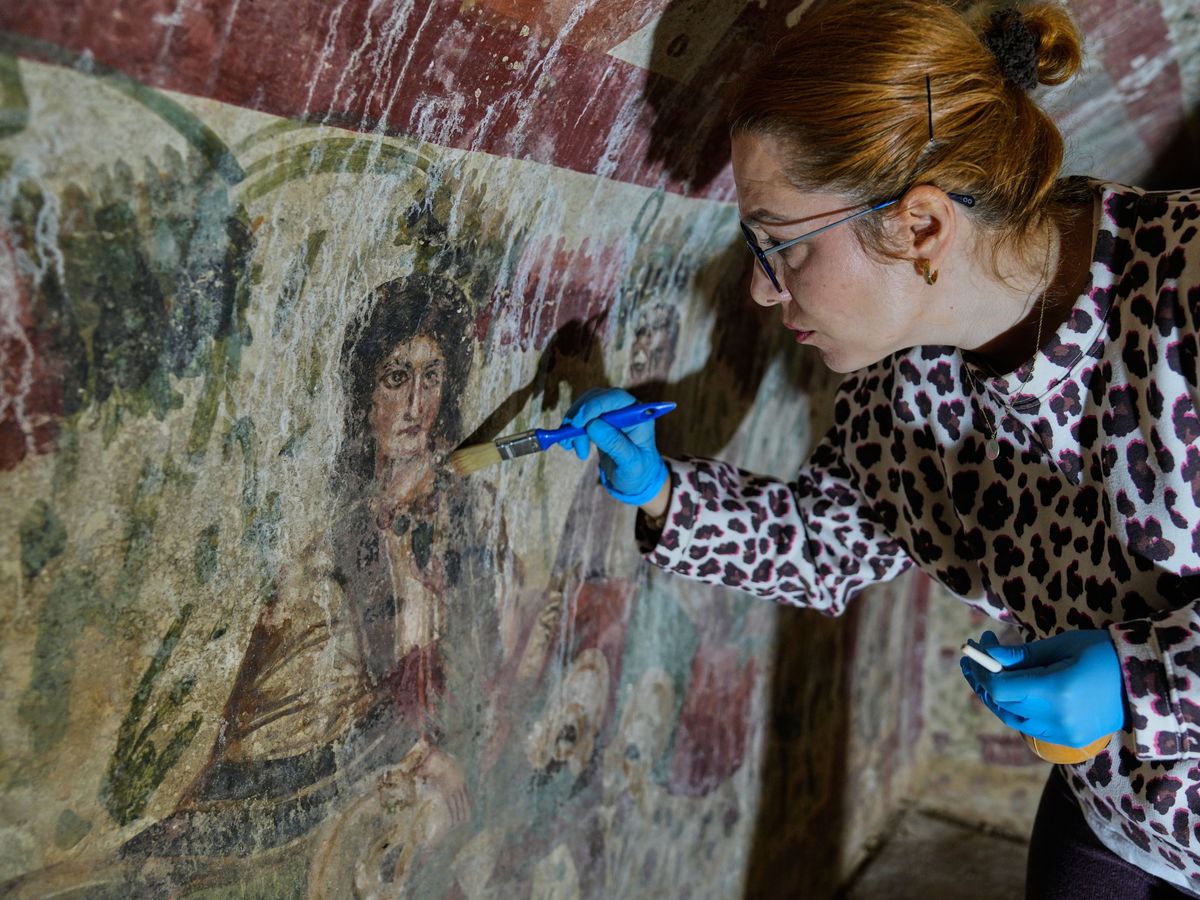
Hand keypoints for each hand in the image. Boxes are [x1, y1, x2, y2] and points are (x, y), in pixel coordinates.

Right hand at [561, 387, 667, 505]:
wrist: (635, 480)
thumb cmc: (639, 472)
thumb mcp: (630, 464)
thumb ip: (615, 444)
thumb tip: (593, 425)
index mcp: (639, 417)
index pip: (616, 398)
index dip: (595, 405)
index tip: (578, 422)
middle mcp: (625, 411)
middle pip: (596, 398)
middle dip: (579, 417)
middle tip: (570, 439)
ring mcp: (611, 414)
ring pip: (585, 407)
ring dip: (573, 426)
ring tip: (573, 448)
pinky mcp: (599, 422)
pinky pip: (580, 418)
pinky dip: (571, 430)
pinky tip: (571, 445)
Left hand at [960, 629, 1126, 747]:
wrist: (1144, 681)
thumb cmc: (1102, 653)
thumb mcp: (1061, 646)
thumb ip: (1022, 655)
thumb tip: (988, 655)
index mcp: (1055, 692)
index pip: (1000, 688)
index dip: (982, 670)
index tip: (973, 648)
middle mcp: (1056, 719)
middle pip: (1001, 704)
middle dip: (983, 679)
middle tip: (975, 657)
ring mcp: (1063, 733)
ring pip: (1012, 718)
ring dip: (996, 695)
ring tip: (989, 670)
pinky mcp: (1069, 739)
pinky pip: (1029, 726)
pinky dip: (1015, 708)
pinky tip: (1012, 688)